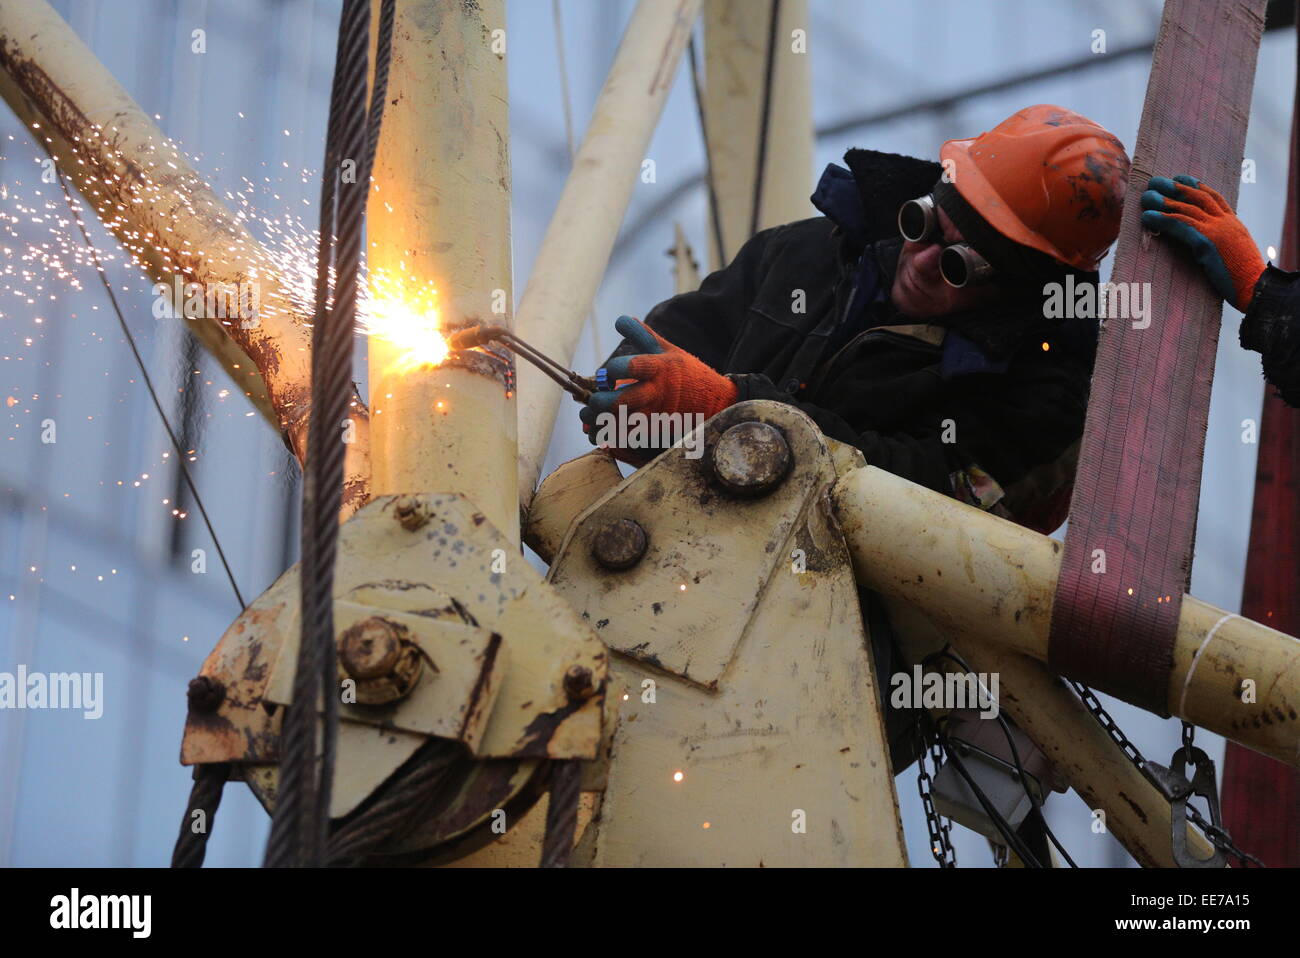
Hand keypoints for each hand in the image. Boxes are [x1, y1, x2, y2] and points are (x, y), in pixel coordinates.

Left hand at [579, 316, 736, 462]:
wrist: (715, 404)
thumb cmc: (688, 374)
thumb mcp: (669, 351)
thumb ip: (643, 336)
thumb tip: (621, 320)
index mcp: (659, 368)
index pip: (633, 367)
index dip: (613, 370)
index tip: (606, 375)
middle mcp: (656, 392)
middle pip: (622, 401)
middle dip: (600, 402)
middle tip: (592, 401)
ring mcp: (656, 414)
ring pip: (621, 423)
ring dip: (599, 423)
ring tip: (588, 419)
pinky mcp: (656, 431)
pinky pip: (628, 438)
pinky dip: (610, 437)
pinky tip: (599, 433)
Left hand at [1140, 175, 1265, 311]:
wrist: (1256, 288)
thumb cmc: (1244, 278)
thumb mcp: (1233, 254)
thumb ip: (1219, 244)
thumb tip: (1202, 246)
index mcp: (1233, 224)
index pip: (1215, 198)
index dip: (1196, 187)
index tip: (1180, 178)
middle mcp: (1226, 222)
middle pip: (1198, 197)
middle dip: (1176, 188)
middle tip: (1156, 181)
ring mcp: (1217, 230)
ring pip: (1187, 209)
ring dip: (1164, 201)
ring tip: (1146, 196)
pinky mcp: (1207, 242)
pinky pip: (1181, 226)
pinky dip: (1162, 219)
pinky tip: (1147, 216)